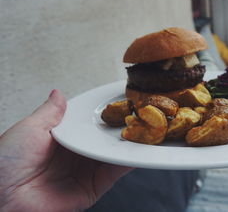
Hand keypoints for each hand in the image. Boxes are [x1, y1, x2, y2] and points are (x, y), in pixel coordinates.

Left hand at [0, 90, 132, 211]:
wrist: (1, 199)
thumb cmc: (4, 164)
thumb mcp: (28, 129)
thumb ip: (50, 112)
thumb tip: (58, 93)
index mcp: (61, 139)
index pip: (88, 124)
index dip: (104, 114)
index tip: (120, 102)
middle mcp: (75, 154)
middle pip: (104, 139)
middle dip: (121, 127)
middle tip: (139, 113)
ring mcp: (85, 171)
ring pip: (113, 154)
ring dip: (129, 143)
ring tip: (145, 128)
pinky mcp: (92, 187)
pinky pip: (114, 172)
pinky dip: (128, 161)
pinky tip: (138, 149)